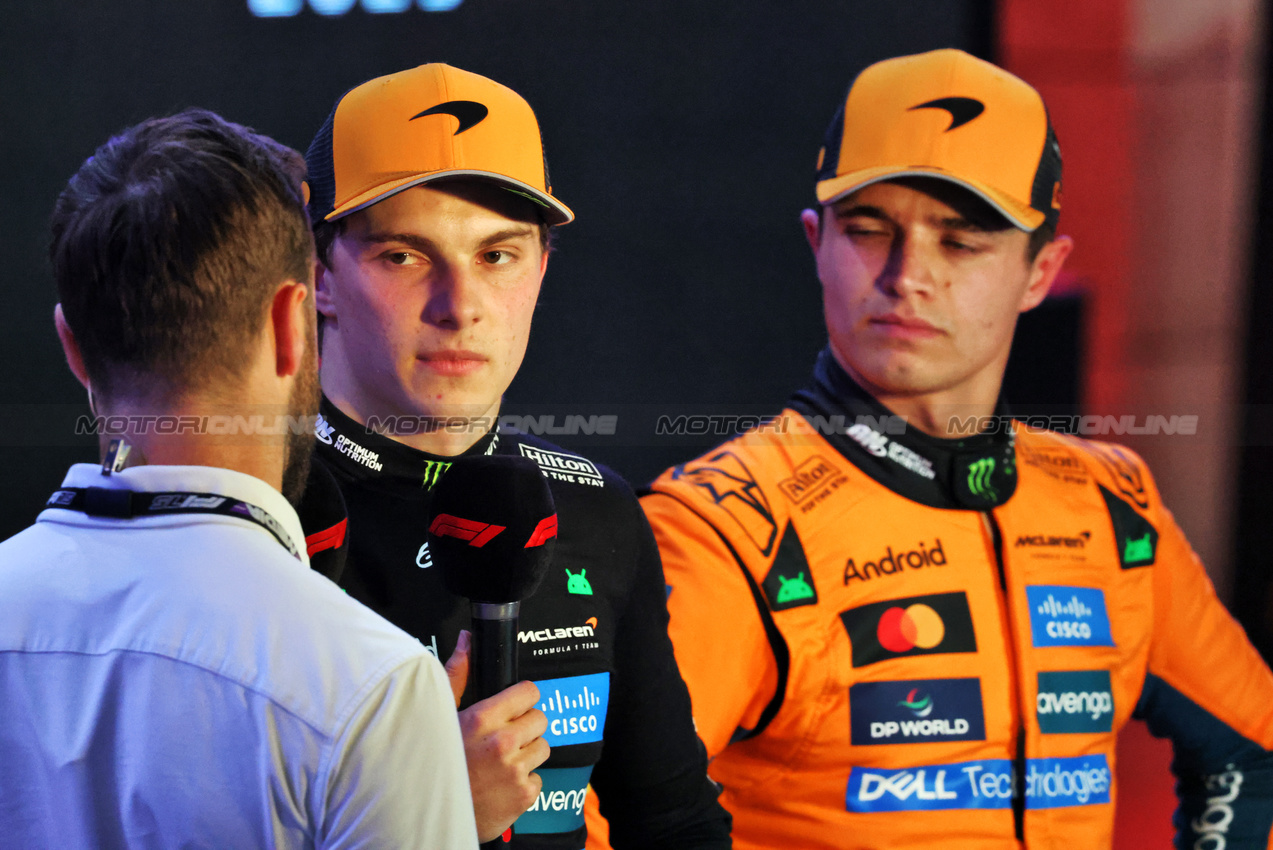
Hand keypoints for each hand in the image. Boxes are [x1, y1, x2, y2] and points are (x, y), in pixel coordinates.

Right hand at [444, 635, 549, 841]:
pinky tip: (501, 783)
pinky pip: (538, 777)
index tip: (514, 707)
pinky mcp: (524, 794)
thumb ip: (458, 676)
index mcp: (483, 718)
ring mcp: (515, 770)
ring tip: (500, 762)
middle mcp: (502, 742)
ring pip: (542, 748)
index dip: (522, 699)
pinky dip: (524, 781)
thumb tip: (467, 641)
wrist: (430, 816)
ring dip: (527, 753)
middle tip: (504, 738)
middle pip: (540, 719)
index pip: (529, 692)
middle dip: (526, 727)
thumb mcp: (442, 716)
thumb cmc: (434, 762)